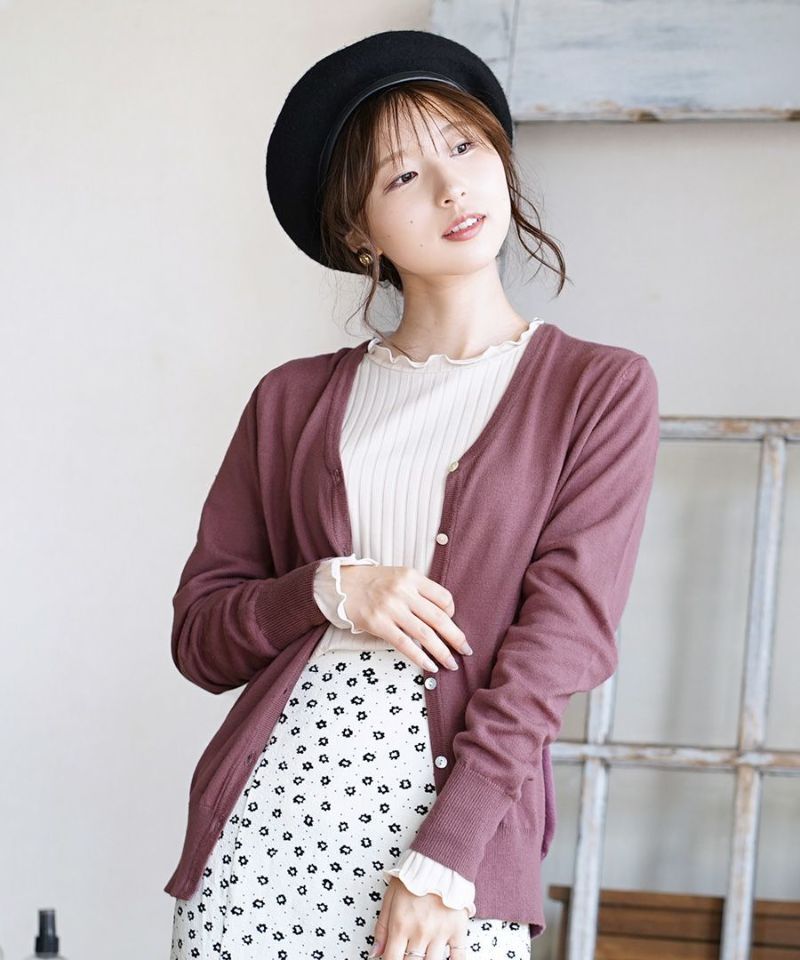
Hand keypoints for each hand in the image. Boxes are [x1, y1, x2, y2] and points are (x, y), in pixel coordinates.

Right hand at [339, 564, 472, 672]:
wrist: (340, 585)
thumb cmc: (372, 582)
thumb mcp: (398, 576)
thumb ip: (418, 590)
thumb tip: (442, 614)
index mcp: (411, 577)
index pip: (443, 597)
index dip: (452, 611)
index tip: (452, 621)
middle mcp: (403, 591)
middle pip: (438, 618)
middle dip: (456, 637)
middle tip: (466, 649)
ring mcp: (390, 608)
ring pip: (425, 634)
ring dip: (442, 652)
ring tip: (451, 663)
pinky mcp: (378, 624)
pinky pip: (404, 644)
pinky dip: (420, 657)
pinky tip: (429, 666)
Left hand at [369, 876, 468, 958]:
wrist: (439, 859)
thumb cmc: (414, 877)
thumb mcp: (390, 897)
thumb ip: (382, 927)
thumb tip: (375, 953)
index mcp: (400, 925)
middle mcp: (420, 932)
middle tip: (408, 957)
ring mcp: (440, 933)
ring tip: (423, 957)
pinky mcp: (458, 929)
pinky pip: (459, 957)